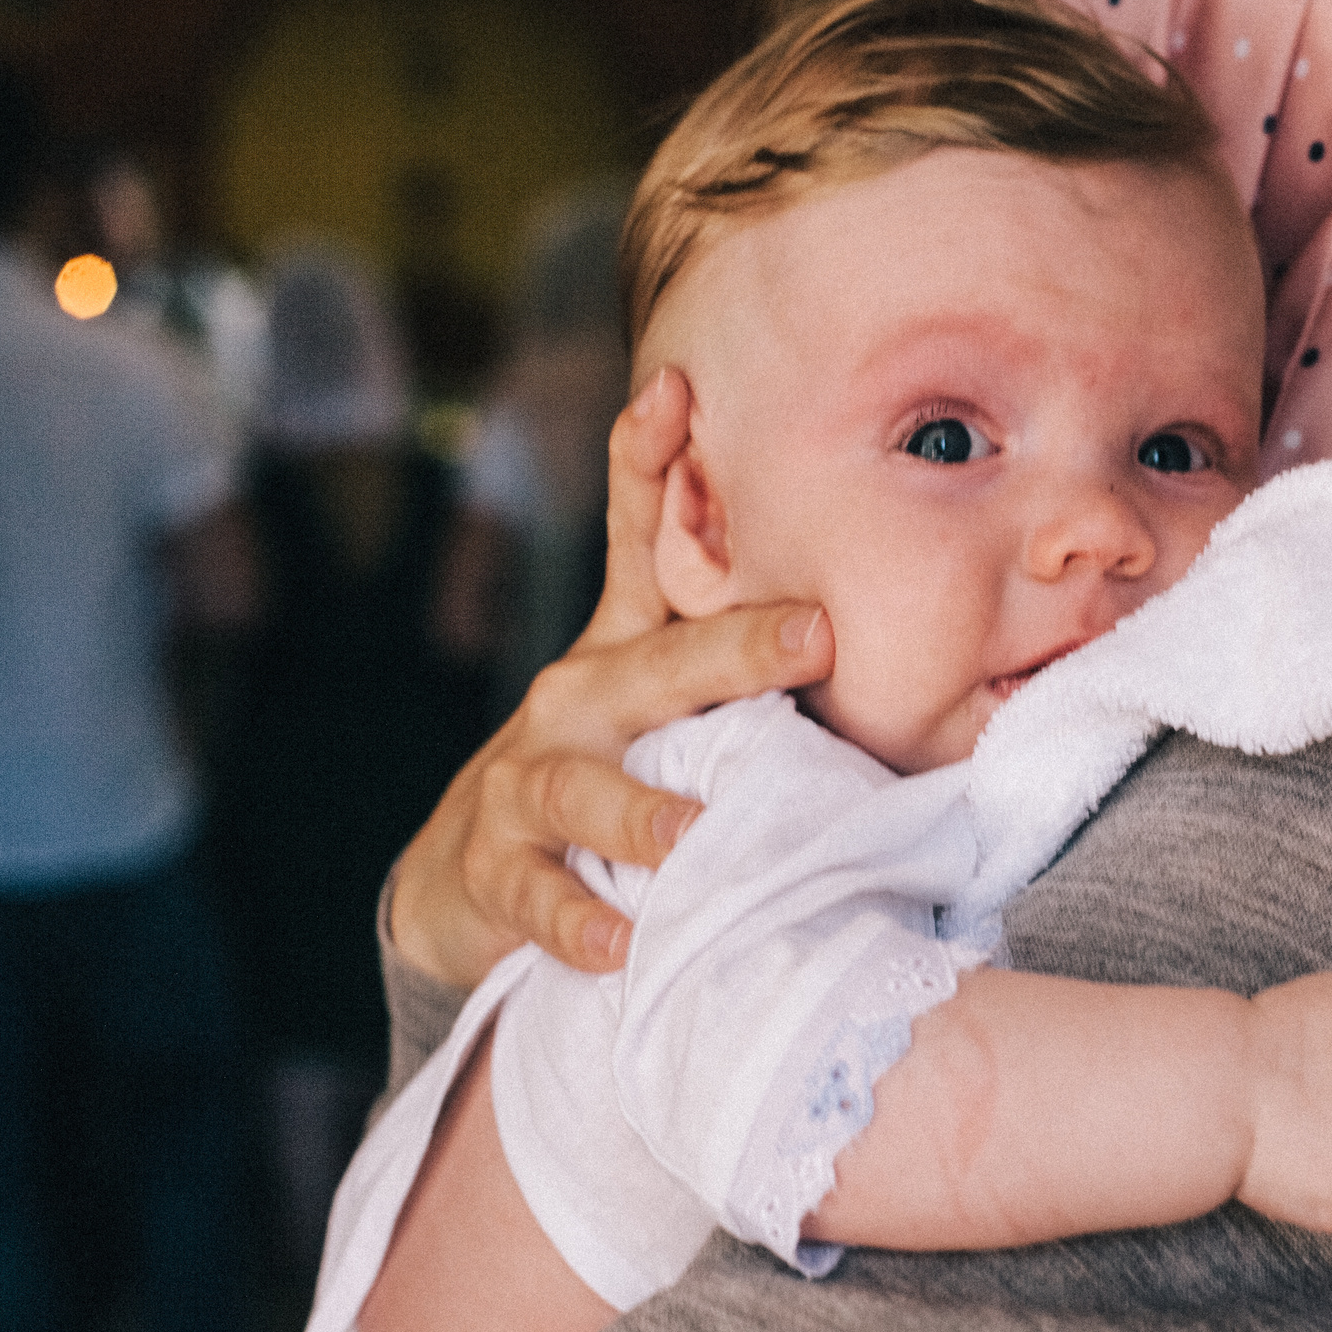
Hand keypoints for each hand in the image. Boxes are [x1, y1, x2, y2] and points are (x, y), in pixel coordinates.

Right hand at [389, 367, 834, 986]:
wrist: (464, 878)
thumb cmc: (600, 772)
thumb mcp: (655, 700)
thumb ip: (735, 661)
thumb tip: (867, 613)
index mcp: (623, 652)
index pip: (634, 543)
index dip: (647, 464)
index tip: (677, 389)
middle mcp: (575, 702)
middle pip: (652, 666)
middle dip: (732, 646)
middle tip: (812, 633)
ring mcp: (526, 784)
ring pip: (583, 789)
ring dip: (642, 813)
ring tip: (694, 835)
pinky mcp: (495, 869)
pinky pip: (538, 897)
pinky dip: (577, 921)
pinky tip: (621, 941)